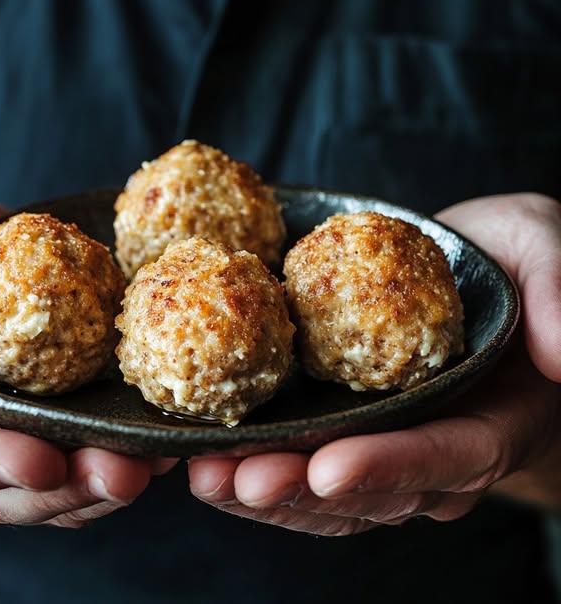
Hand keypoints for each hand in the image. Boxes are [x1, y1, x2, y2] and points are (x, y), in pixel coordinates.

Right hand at [0, 189, 169, 525]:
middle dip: (60, 490)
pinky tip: (163, 445)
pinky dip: (118, 459)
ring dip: (99, 488)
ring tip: (152, 466)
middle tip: (119, 474)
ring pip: (45, 488)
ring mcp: (0, 439)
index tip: (35, 461)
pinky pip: (78, 458)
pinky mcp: (46, 427)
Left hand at [188, 193, 560, 533]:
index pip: (448, 454)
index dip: (391, 466)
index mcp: (496, 416)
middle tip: (242, 480)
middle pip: (376, 488)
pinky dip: (262, 466)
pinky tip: (210, 461)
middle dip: (305, 489)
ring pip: (333, 491)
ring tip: (209, 477)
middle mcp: (442, 446)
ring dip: (270, 491)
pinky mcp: (353, 429)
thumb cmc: (509, 255)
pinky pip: (309, 462)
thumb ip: (558, 290)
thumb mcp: (540, 245)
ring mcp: (394, 445)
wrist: (470, 266)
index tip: (329, 466)